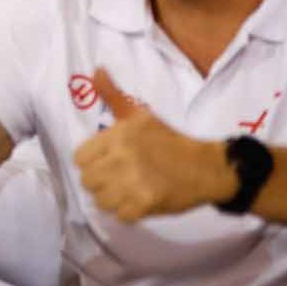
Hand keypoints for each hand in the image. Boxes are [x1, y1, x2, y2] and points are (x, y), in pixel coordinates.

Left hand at [74, 69, 234, 220]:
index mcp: (118, 136)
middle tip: (120, 176)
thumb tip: (95, 70)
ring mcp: (133, 183)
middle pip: (87, 181)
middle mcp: (122, 158)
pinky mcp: (145, 204)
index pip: (80, 158)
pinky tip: (139, 201)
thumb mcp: (139, 115)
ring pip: (100, 200)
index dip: (92, 161)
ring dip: (112, 198)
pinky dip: (128, 212)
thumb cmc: (168, 140)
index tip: (108, 161)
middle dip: (101, 181)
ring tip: (128, 189)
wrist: (207, 167)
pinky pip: (119, 215)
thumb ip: (113, 95)